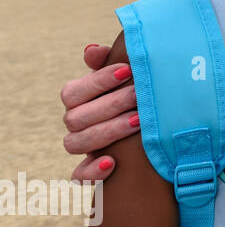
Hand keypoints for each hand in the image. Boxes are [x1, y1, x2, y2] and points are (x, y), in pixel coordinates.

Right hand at [62, 43, 138, 181]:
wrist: (149, 125)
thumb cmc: (133, 92)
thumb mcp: (124, 76)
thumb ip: (108, 62)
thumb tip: (92, 50)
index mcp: (77, 100)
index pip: (73, 92)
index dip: (98, 81)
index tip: (127, 70)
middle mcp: (74, 123)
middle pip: (76, 118)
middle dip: (111, 105)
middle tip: (139, 96)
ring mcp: (81, 147)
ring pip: (75, 143)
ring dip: (108, 132)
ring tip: (139, 121)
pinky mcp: (89, 170)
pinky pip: (79, 176)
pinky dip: (92, 171)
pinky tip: (112, 163)